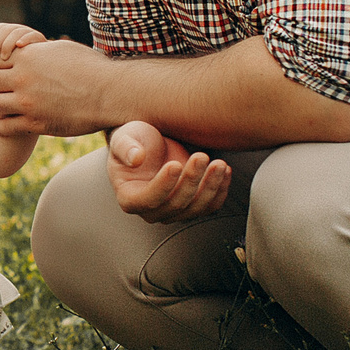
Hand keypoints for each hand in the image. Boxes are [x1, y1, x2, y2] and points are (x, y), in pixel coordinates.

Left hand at [0, 22, 45, 67]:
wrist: (37, 66)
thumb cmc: (15, 60)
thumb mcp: (0, 53)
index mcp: (10, 31)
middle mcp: (20, 30)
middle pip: (7, 29)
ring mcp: (30, 33)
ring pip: (17, 32)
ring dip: (8, 44)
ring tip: (4, 57)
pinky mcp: (40, 40)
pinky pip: (32, 35)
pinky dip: (25, 39)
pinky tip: (18, 46)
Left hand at [0, 37, 115, 137]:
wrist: (110, 93)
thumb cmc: (90, 67)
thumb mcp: (60, 49)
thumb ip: (36, 50)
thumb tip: (22, 46)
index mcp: (28, 56)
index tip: (3, 69)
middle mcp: (24, 78)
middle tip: (10, 88)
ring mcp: (28, 103)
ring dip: (0, 104)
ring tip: (13, 104)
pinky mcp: (35, 124)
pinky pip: (3, 126)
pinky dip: (2, 124)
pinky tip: (12, 121)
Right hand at [106, 120, 231, 223]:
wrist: (151, 144)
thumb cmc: (135, 141)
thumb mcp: (124, 138)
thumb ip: (125, 147)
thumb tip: (135, 158)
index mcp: (130, 198)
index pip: (148, 200)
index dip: (163, 185)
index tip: (175, 164)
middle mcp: (151, 211)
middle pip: (176, 205)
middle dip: (191, 181)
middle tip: (201, 156)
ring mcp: (174, 212)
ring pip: (196, 208)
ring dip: (210, 187)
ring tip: (219, 164)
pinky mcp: (193, 206)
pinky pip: (210, 206)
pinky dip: (220, 190)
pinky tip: (225, 171)